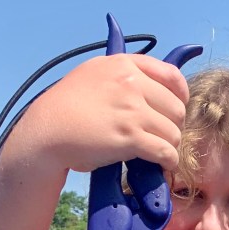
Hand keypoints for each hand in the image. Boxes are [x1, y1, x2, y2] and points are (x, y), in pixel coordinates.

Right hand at [24, 53, 188, 174]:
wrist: (47, 130)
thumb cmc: (66, 105)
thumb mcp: (93, 73)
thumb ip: (121, 74)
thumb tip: (145, 84)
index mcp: (124, 64)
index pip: (172, 76)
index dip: (180, 96)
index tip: (176, 109)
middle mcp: (131, 83)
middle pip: (176, 107)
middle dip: (174, 125)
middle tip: (162, 136)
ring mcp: (132, 110)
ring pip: (173, 131)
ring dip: (171, 145)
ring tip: (161, 152)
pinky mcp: (130, 138)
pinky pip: (164, 150)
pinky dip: (168, 160)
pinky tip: (163, 164)